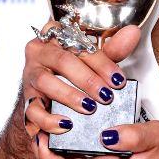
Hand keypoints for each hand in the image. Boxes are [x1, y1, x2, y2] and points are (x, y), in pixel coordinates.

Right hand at [22, 23, 140, 138]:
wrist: (50, 89)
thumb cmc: (74, 68)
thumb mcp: (94, 58)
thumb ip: (112, 49)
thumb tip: (132, 33)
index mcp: (56, 34)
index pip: (80, 44)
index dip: (101, 62)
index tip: (118, 79)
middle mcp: (39, 52)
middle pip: (63, 61)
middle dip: (88, 79)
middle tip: (106, 95)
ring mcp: (30, 75)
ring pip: (46, 82)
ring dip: (69, 96)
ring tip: (89, 108)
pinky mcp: (26, 99)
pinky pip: (33, 110)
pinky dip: (48, 119)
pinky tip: (65, 125)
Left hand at [34, 120, 158, 158]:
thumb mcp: (158, 137)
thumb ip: (133, 135)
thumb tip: (108, 133)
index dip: (46, 155)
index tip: (40, 135)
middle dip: (42, 156)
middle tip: (37, 131)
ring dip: (52, 157)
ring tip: (48, 132)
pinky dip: (65, 158)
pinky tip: (68, 140)